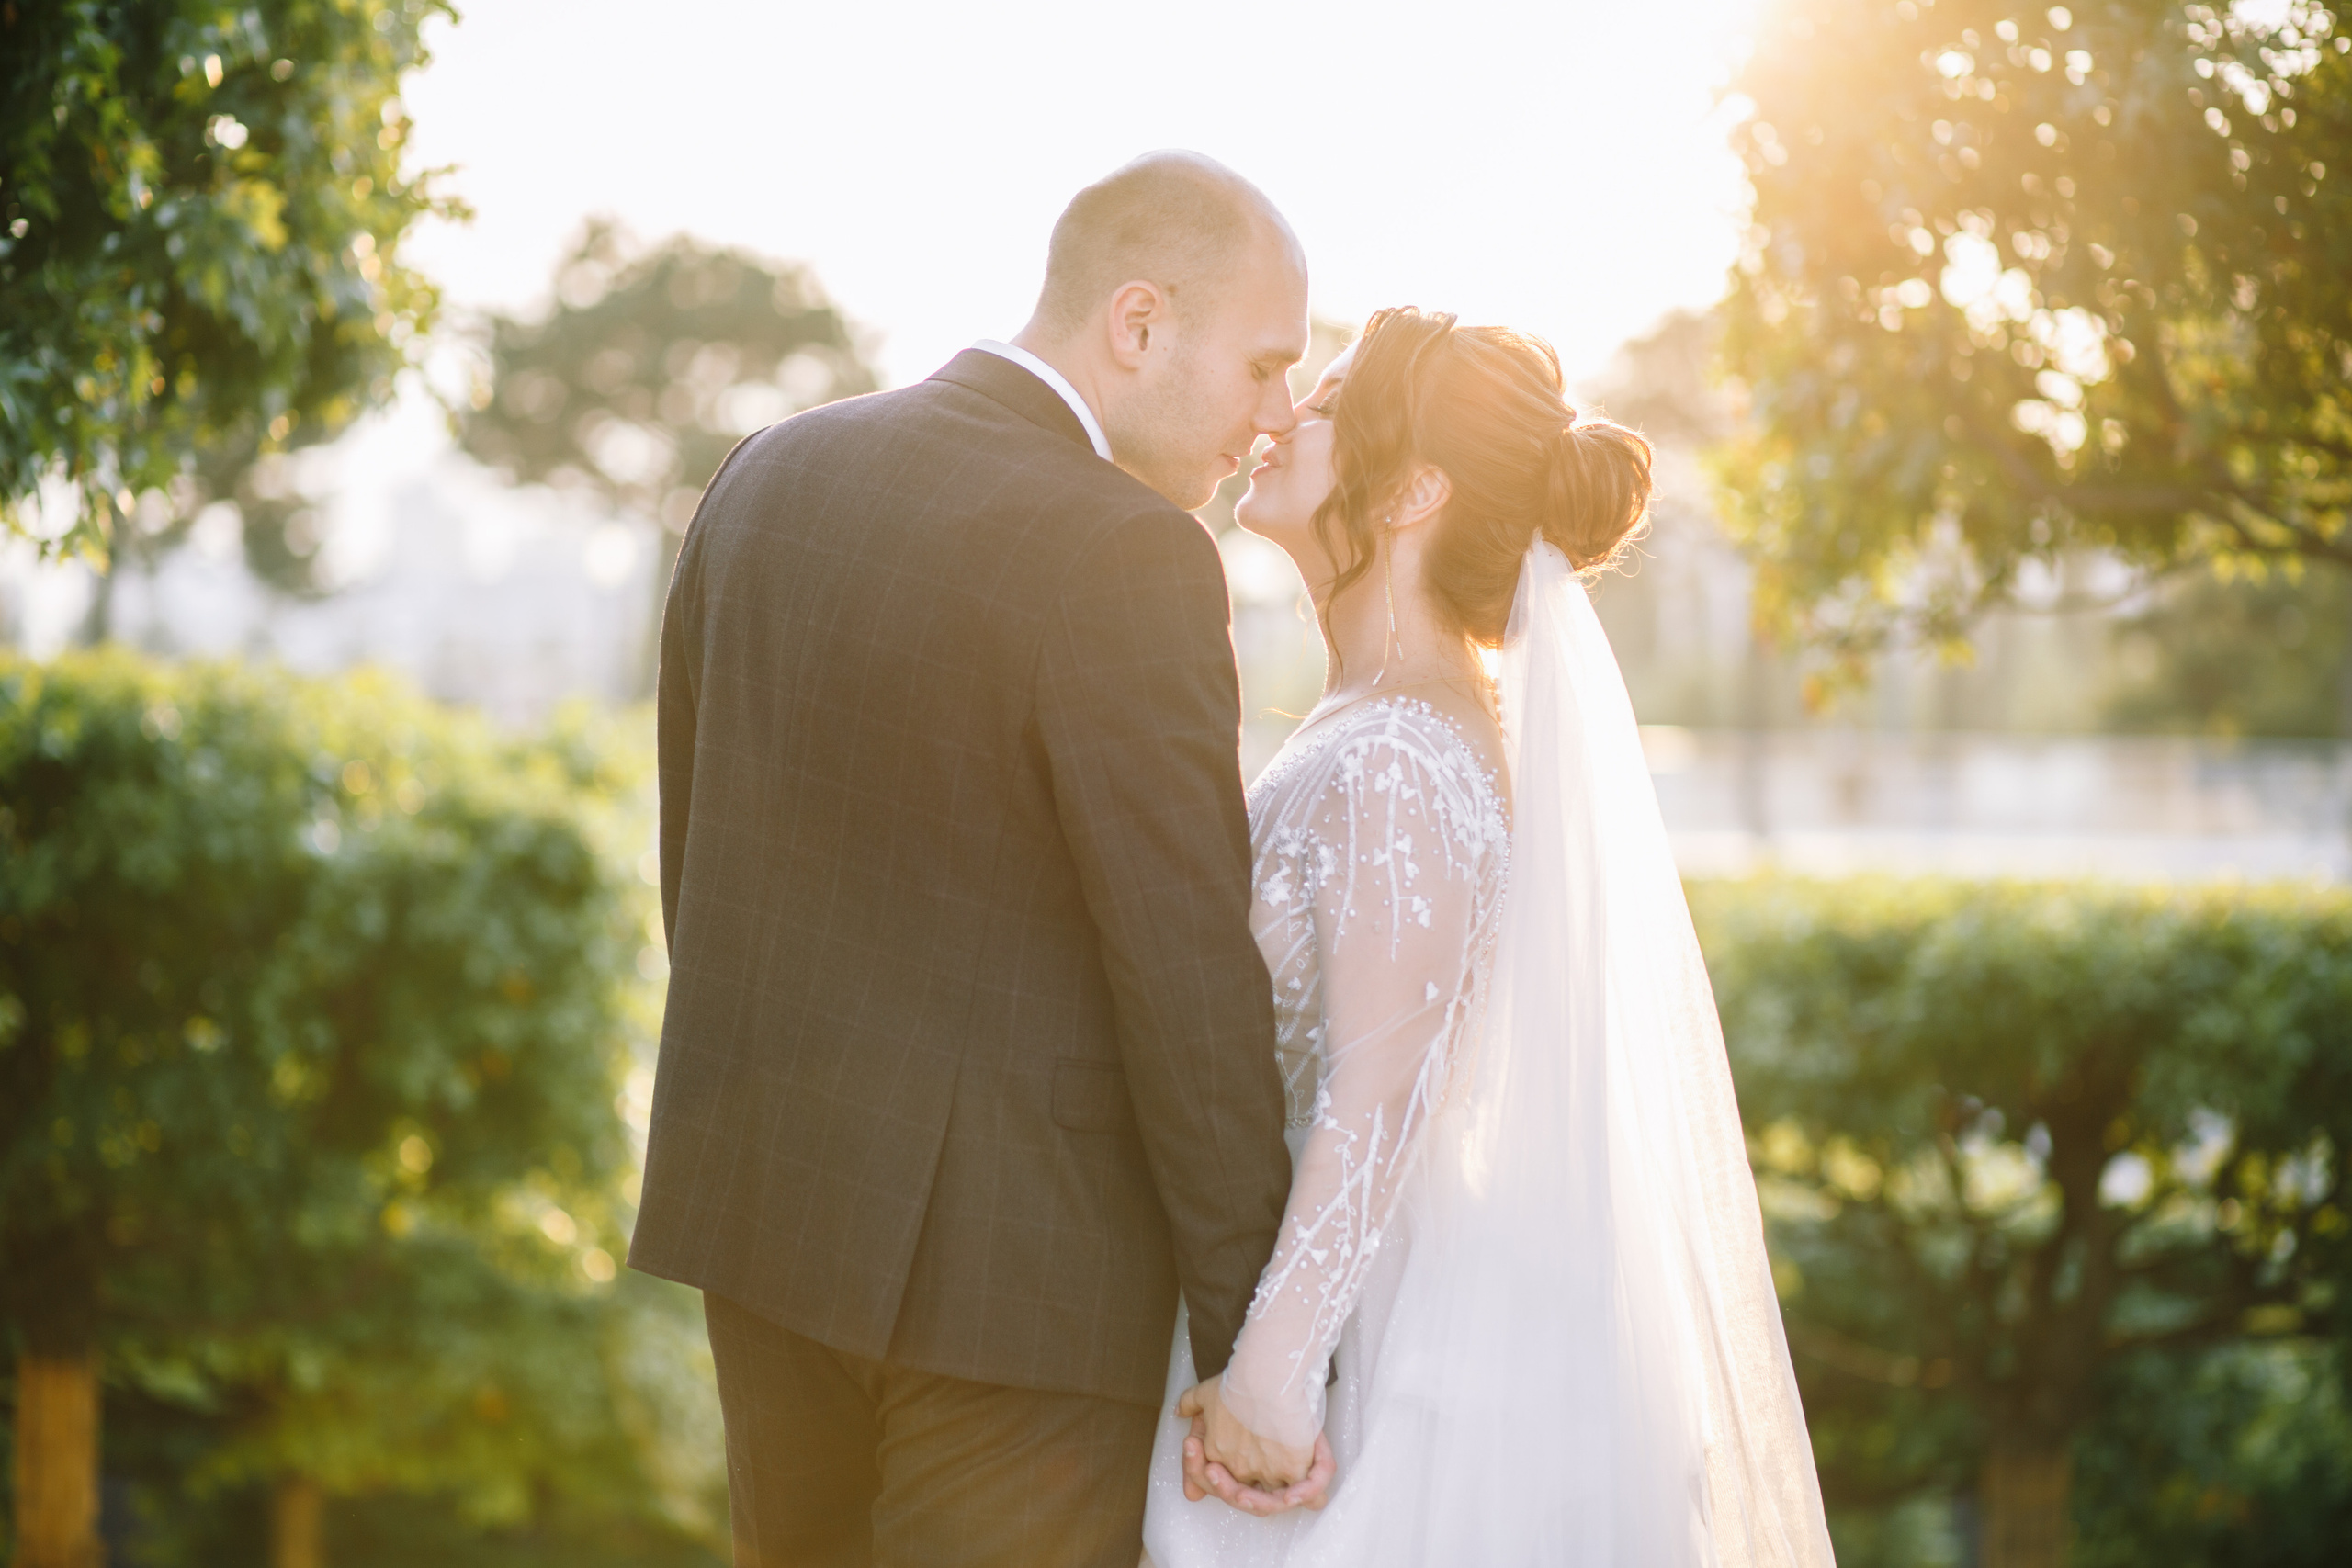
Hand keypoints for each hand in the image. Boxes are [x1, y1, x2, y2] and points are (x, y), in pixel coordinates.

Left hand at [1174, 1375, 1331, 1508]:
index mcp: (1217, 1454)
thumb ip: (1189, 1403)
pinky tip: (1298, 1492)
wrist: (1265, 1380)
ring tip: (1282, 1493)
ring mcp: (1266, 1472)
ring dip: (1275, 1498)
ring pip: (1275, 1500)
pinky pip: (1310, 1494)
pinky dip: (1308, 1494)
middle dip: (1241, 1492)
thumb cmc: (1239, 1383)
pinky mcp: (1293, 1469)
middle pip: (1244, 1494)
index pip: (1216, 1480)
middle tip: (1242, 1485)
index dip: (1218, 1479)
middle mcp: (1240, 1470)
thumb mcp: (1205, 1391)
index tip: (1215, 1468)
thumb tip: (1178, 1411)